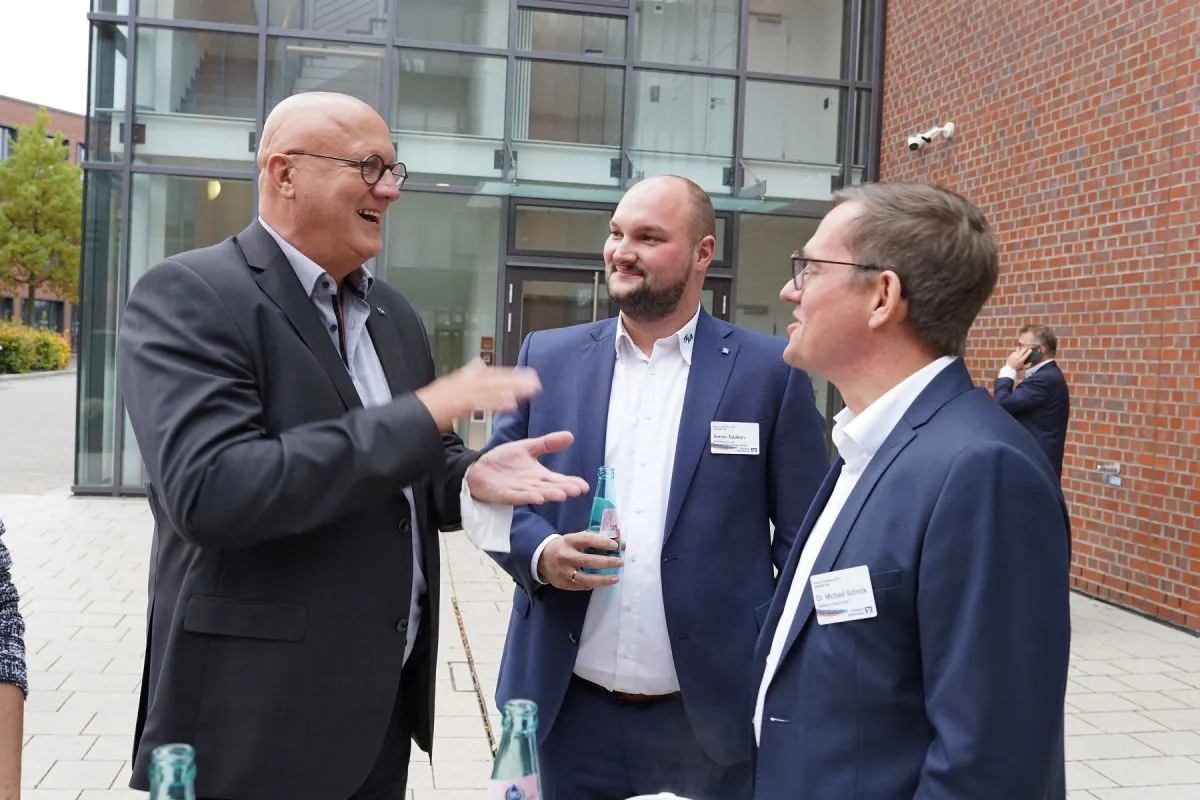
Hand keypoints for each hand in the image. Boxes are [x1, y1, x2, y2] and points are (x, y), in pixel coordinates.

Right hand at [416, 358, 541, 430]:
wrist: (410, 417)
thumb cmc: (427, 405)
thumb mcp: (446, 385)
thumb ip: (465, 373)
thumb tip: (478, 362)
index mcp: (460, 379)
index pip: (489, 374)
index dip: (508, 374)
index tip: (525, 375)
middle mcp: (462, 383)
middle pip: (494, 379)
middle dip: (515, 380)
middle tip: (535, 381)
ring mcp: (459, 393)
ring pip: (491, 389)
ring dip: (512, 389)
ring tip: (531, 391)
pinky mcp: (457, 404)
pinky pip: (480, 403)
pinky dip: (496, 403)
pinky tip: (511, 405)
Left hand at [467, 431, 589, 505]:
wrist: (478, 467)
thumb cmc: (503, 460)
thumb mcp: (528, 447)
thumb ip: (547, 444)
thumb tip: (570, 436)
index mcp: (539, 475)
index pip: (559, 480)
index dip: (571, 482)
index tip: (584, 486)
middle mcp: (532, 485)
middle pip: (550, 488)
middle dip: (563, 489)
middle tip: (577, 490)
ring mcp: (519, 491)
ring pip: (537, 493)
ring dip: (549, 495)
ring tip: (561, 495)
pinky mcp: (504, 494)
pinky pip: (517, 496)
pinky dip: (527, 497)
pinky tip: (538, 498)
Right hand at [538, 532, 622, 589]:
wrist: (541, 558)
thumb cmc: (564, 546)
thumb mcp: (574, 538)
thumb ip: (594, 540)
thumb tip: (619, 543)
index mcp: (569, 541)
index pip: (587, 539)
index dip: (602, 542)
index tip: (615, 546)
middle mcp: (565, 556)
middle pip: (589, 561)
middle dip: (607, 562)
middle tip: (620, 562)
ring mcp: (563, 572)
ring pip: (586, 579)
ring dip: (603, 579)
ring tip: (616, 578)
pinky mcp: (562, 583)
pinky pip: (581, 586)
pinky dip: (593, 584)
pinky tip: (601, 582)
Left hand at [1006, 347, 1031, 371]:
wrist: (1009, 368)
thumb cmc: (1017, 368)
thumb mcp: (1023, 368)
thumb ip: (1028, 365)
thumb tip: (1031, 362)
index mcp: (1022, 360)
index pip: (1027, 354)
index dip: (1029, 351)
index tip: (1030, 350)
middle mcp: (1018, 356)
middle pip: (1023, 349)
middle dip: (1025, 349)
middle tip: (1026, 349)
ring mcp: (1014, 355)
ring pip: (1019, 350)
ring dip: (1021, 351)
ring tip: (1021, 354)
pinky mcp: (1012, 354)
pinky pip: (1015, 352)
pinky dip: (1017, 353)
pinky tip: (1017, 355)